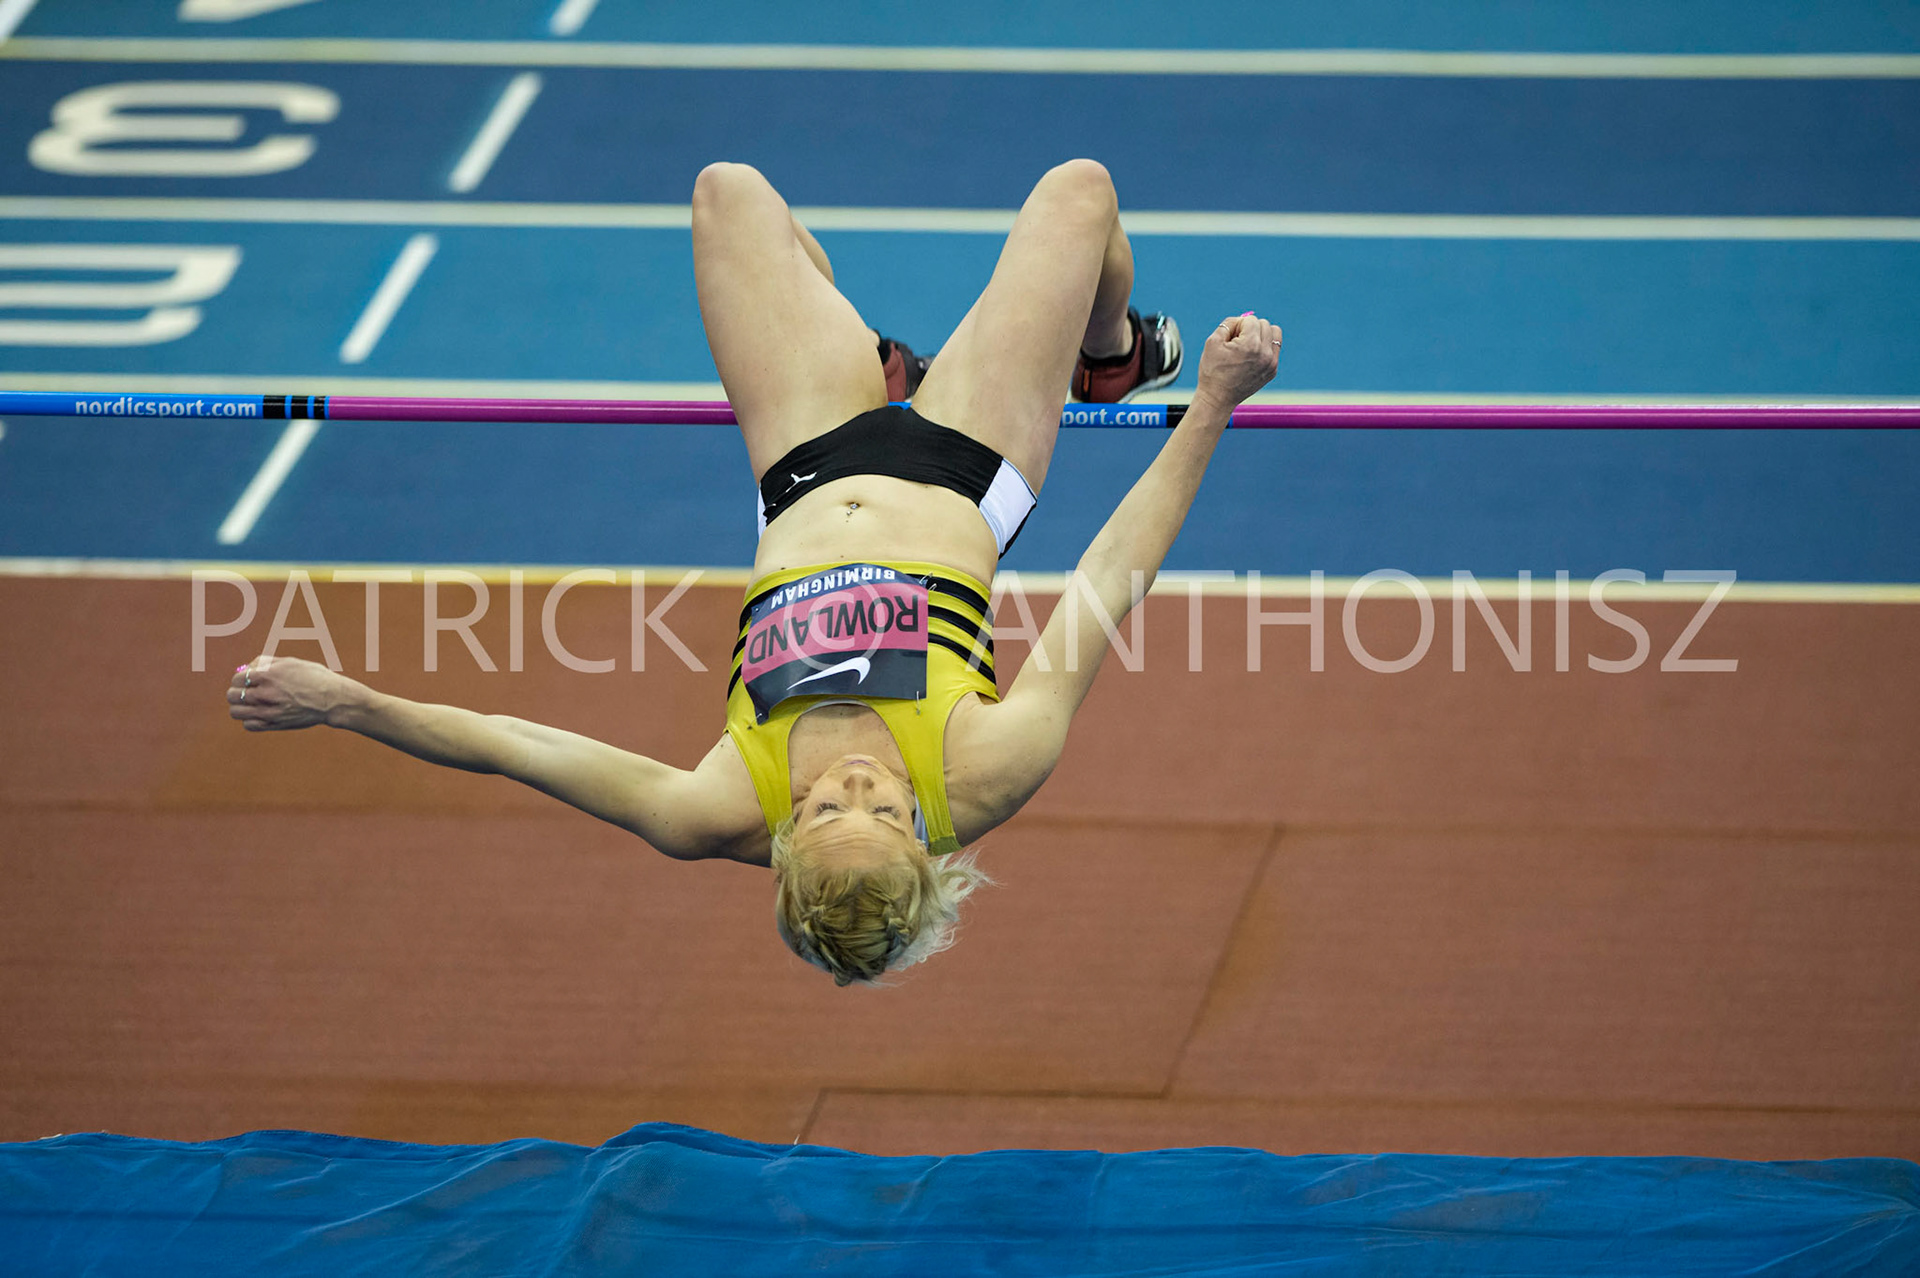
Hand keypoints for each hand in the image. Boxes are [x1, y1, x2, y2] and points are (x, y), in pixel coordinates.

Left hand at [226, 654, 353, 731]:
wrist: (333, 700)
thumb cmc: (315, 678)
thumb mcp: (291, 662)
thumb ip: (266, 663)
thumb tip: (246, 668)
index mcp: (269, 674)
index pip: (237, 678)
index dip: (239, 679)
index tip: (247, 680)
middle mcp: (266, 693)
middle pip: (232, 695)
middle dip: (236, 692)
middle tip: (246, 692)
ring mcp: (269, 711)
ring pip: (236, 712)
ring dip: (239, 707)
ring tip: (249, 705)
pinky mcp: (274, 725)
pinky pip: (248, 725)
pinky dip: (250, 720)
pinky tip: (260, 715)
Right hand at [1193, 312, 1281, 410]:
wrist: (1218, 398)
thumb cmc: (1212, 370)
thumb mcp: (1213, 341)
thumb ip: (1229, 323)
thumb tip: (1244, 318)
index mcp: (1251, 345)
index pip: (1251, 319)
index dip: (1237, 326)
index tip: (1229, 340)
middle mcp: (1265, 353)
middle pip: (1264, 324)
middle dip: (1250, 329)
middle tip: (1237, 344)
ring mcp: (1271, 363)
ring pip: (1274, 333)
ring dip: (1261, 334)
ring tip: (1248, 345)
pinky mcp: (1273, 370)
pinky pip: (1274, 348)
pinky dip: (1264, 347)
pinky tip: (1251, 357)